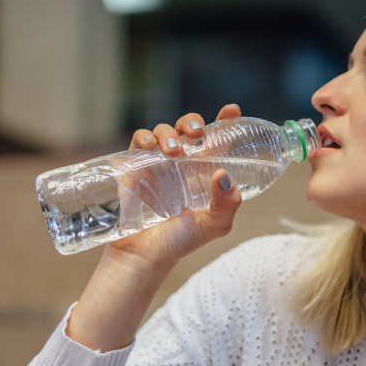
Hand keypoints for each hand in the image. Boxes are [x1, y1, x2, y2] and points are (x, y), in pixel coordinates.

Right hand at [67, 104, 243, 350]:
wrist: (145, 255)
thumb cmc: (181, 241)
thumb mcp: (214, 226)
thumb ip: (227, 205)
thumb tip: (224, 176)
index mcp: (204, 173)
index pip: (217, 142)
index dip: (225, 123)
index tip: (232, 110)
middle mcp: (182, 164)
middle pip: (188, 129)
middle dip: (193, 121)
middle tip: (197, 131)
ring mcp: (157, 164)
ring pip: (164, 132)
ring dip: (170, 133)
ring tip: (173, 150)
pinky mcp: (134, 167)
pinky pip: (138, 142)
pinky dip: (144, 137)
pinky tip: (149, 146)